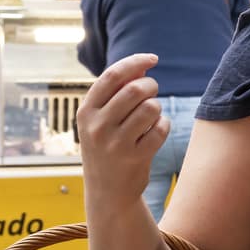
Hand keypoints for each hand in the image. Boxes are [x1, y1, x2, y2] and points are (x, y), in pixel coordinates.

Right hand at [77, 54, 168, 212]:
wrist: (107, 191)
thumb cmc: (108, 145)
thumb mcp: (102, 119)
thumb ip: (118, 91)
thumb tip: (144, 64)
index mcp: (85, 111)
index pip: (111, 76)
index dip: (135, 62)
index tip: (153, 58)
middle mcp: (96, 126)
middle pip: (135, 89)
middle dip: (151, 86)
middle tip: (152, 93)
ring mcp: (115, 143)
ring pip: (151, 107)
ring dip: (157, 108)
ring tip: (150, 116)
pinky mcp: (135, 157)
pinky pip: (161, 128)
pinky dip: (163, 126)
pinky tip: (155, 133)